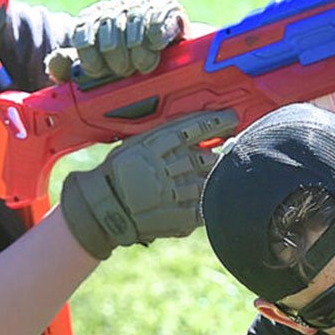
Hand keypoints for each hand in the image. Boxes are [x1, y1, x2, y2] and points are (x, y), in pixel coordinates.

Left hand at [47, 0, 186, 84]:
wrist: (162, 61)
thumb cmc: (123, 69)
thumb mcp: (95, 73)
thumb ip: (70, 69)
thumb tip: (55, 64)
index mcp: (93, 21)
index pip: (84, 27)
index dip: (88, 50)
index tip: (97, 70)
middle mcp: (116, 9)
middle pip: (108, 22)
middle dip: (115, 52)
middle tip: (123, 71)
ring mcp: (143, 7)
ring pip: (134, 16)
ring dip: (136, 44)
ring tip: (141, 65)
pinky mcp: (170, 10)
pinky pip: (163, 11)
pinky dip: (158, 28)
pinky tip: (156, 43)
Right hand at [59, 112, 226, 258]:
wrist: (104, 209)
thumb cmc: (115, 175)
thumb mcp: (134, 145)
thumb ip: (161, 139)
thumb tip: (193, 133)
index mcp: (154, 146)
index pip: (192, 129)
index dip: (214, 122)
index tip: (231, 118)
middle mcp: (167, 167)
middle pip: (204, 156)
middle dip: (218, 153)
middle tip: (229, 148)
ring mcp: (174, 192)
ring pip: (208, 179)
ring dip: (217, 175)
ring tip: (222, 172)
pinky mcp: (180, 215)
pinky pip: (205, 206)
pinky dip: (212, 199)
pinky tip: (217, 195)